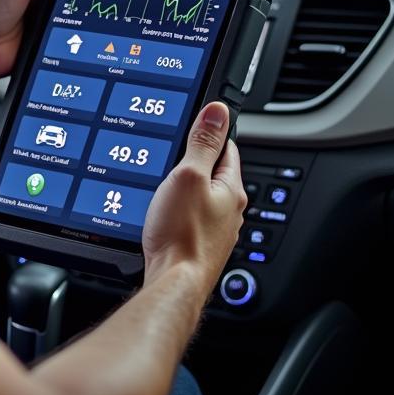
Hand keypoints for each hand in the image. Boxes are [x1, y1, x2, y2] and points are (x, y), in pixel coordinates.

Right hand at [141, 102, 246, 288]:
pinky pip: (189, 215)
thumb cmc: (182, 234)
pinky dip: (177, 208)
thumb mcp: (188, 175)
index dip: (207, 132)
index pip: (226, 147)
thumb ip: (202, 144)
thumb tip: (218, 112)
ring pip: (200, 195)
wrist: (173, 283)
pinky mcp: (198, 244)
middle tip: (170, 152)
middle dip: (192, 160)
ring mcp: (214, 229)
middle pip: (212, 172)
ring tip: (163, 180)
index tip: (193, 123)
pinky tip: (163, 210)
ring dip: (183, 186)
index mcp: (231, 189)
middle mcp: (228, 210)